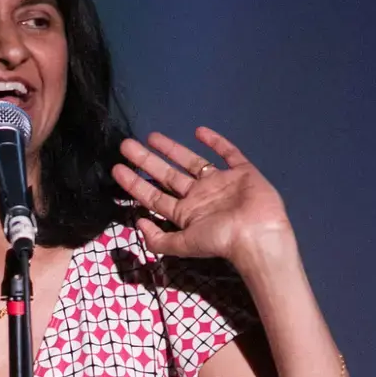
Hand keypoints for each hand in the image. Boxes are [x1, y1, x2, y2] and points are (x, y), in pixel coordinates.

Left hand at [112, 128, 292, 265]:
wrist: (258, 233)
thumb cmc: (220, 239)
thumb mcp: (183, 245)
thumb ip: (159, 239)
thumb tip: (138, 224)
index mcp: (186, 213)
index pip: (154, 195)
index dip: (135, 183)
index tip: (117, 168)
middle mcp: (200, 196)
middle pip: (167, 175)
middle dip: (146, 160)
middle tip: (126, 144)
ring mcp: (220, 183)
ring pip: (191, 162)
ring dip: (172, 149)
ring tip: (151, 136)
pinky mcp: (242, 172)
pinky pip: (228, 153)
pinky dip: (216, 142)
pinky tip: (199, 131)